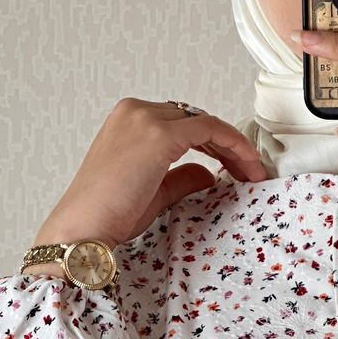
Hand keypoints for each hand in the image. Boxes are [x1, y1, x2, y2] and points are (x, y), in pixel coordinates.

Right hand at [32, 98, 267, 249]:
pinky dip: (233, 144)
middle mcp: (135, 111)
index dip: (214, 144)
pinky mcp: (159, 134)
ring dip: (234, 146)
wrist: (85, 227)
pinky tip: (247, 165)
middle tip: (250, 171)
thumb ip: (181, 177)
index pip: (182, 122)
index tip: (235, 166)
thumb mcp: (154, 191)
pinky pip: (209, 129)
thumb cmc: (108, 214)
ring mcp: (146, 119)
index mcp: (128, 119)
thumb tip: (208, 175)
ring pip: (206, 122)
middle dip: (227, 145)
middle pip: (196, 119)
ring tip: (253, 172)